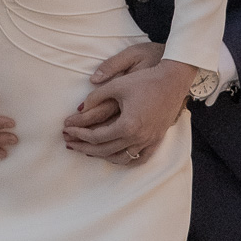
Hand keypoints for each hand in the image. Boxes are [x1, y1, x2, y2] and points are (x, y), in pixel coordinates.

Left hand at [62, 49, 193, 165]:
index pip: (97, 136)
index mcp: (127, 125)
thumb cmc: (145, 80)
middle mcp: (138, 138)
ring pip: (121, 158)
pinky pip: (139, 159)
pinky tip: (115, 157)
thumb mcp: (117, 84)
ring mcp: (149, 141)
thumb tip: (80, 108)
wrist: (174, 81)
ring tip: (87, 150)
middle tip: (69, 142)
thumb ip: (96, 97)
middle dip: (84, 146)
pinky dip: (125, 160)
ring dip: (102, 156)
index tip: (66, 128)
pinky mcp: (156, 140)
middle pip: (105, 150)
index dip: (79, 133)